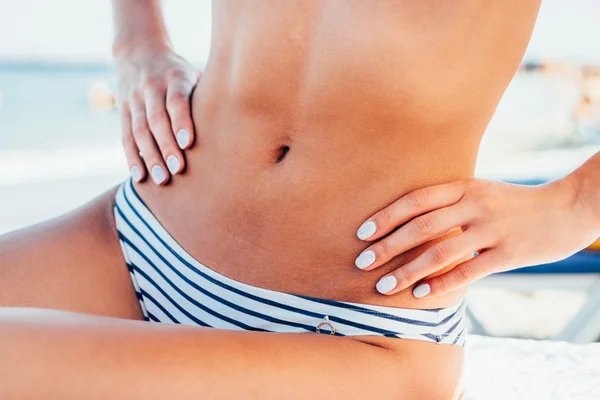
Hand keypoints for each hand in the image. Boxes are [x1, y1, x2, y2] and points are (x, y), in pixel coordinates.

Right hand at [115, 48, 198, 185]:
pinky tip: (140, 177)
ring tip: (162, 179)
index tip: (188, 142)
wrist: (139, 53)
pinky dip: (132, 157)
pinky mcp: (123, 111)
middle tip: (178, 169)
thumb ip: (209, 94)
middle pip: (156, 119)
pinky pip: (126, 137)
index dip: (181, 121)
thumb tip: (239, 120)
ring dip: (150, 157)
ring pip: (139, 131)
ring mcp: (134, 100)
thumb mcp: (195, 74)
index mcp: (174, 77)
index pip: (176, 100)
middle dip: (166, 146)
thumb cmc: (181, 73)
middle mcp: (151, 88)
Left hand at [354, 177, 599, 297]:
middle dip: (386, 247)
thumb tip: (408, 222)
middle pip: (420, 227)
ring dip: (407, 272)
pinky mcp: (509, 253)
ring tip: (383, 288)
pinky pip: (469, 271)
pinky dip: (442, 284)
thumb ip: (449, 203)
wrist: (567, 207)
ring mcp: (492, 229)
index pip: (414, 200)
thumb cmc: (514, 203)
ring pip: (440, 253)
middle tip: (361, 264)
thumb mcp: (480, 191)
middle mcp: (474, 205)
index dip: (385, 217)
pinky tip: (421, 294)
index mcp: (464, 186)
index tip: (361, 233)